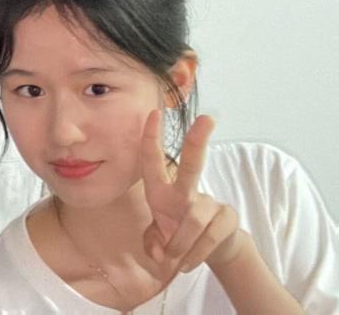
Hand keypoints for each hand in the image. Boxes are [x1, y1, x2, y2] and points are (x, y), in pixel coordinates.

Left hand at [140, 110, 240, 278]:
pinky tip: (186, 264)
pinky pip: (209, 237)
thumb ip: (151, 242)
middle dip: (198, 141)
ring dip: (180, 244)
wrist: (210, 251)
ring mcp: (210, 202)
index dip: (151, 138)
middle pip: (193, 163)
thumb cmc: (177, 234)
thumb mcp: (157, 238)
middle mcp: (186, 191)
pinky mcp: (227, 218)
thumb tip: (157, 251)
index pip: (153, 160)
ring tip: (174, 260)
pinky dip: (194, 255)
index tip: (153, 113)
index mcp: (162, 190)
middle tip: (207, 118)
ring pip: (194, 220)